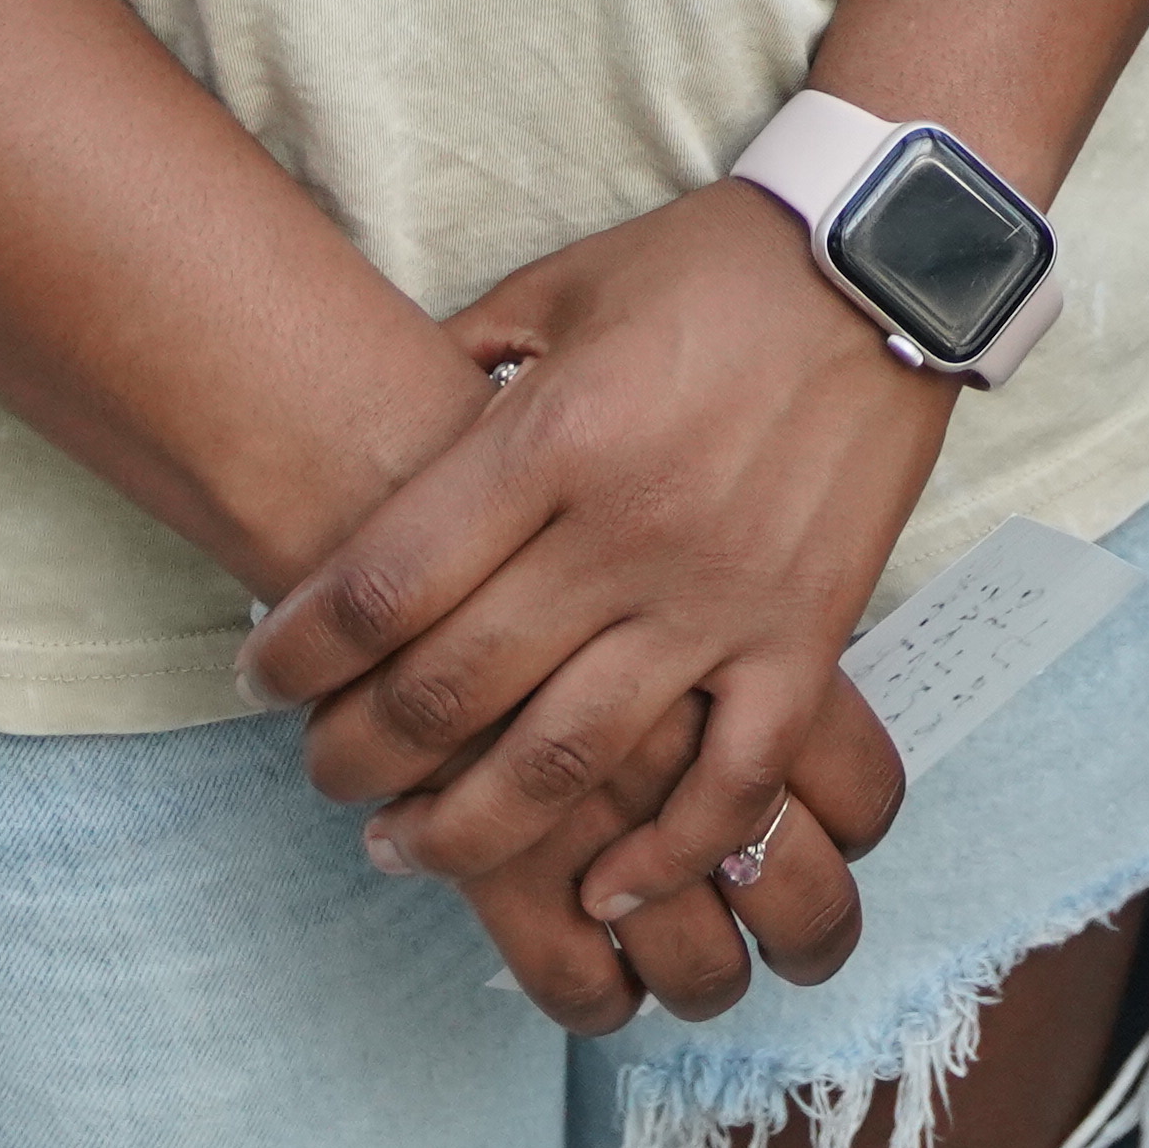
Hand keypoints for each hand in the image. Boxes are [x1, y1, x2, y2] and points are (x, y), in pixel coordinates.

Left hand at [247, 186, 940, 1022]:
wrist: (890, 260)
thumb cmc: (711, 268)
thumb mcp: (561, 289)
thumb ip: (463, 364)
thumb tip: (379, 427)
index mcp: (552, 436)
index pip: (384, 583)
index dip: (297, 652)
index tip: (258, 678)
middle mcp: (625, 531)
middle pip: (451, 691)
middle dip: (356, 756)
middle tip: (324, 776)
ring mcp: (720, 595)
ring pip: (568, 759)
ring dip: (467, 829)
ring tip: (408, 848)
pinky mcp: (803, 633)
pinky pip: (731, 781)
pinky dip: (665, 854)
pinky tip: (602, 888)